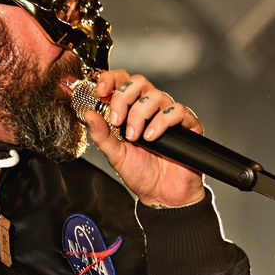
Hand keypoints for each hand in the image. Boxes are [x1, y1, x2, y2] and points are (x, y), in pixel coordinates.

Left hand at [81, 69, 206, 207]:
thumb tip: (88, 114)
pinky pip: (176, 110)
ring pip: (155, 95)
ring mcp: (168, 115)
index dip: (110, 80)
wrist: (162, 194)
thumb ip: (101, 134)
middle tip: (117, 120)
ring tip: (135, 137)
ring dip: (140, 115)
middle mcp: (149, 108)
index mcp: (130, 110)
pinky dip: (161, 122)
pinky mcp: (187, 124)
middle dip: (123, 98)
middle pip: (138, 82)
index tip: (100, 91)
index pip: (122, 81)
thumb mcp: (114, 154)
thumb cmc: (141, 173)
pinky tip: (152, 138)